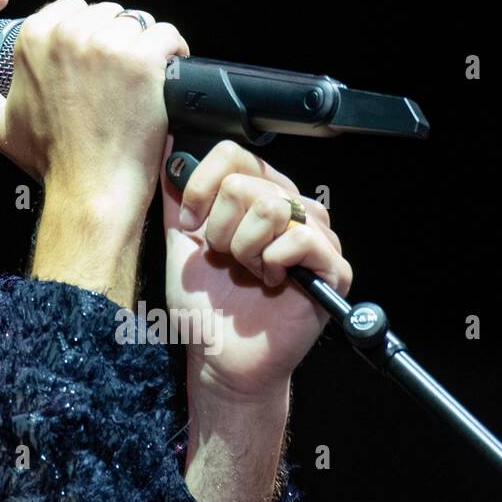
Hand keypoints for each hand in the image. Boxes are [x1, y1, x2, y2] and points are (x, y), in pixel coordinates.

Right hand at [0, 0, 189, 213]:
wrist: (90, 188)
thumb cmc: (47, 158)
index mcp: (33, 37)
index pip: (74, 10)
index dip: (87, 40)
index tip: (92, 73)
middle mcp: (67, 32)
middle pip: (108, 14)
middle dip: (115, 42)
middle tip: (115, 85)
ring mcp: (106, 44)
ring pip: (138, 23)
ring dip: (144, 50)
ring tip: (138, 86)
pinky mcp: (142, 59)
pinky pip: (169, 36)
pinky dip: (173, 54)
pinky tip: (161, 81)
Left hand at [160, 136, 352, 401]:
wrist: (220, 354)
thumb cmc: (206, 303)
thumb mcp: (181, 241)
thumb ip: (177, 194)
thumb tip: (168, 147)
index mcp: (258, 194)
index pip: (234, 154)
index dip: (202, 188)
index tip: (191, 226)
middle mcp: (291, 207)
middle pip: (247, 183)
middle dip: (221, 229)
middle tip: (226, 258)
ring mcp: (316, 236)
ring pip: (273, 207)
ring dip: (245, 247)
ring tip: (247, 271)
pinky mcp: (332, 268)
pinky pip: (300, 240)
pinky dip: (271, 263)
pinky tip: (269, 282)